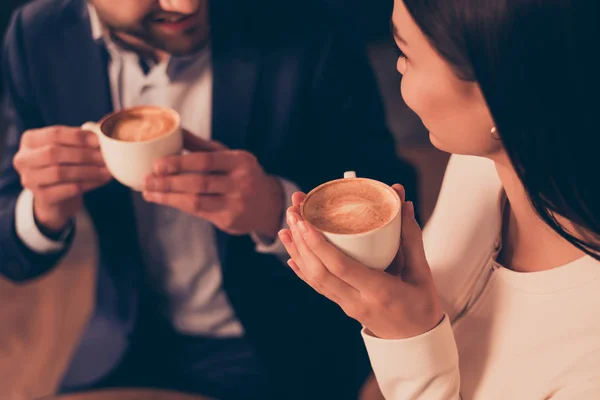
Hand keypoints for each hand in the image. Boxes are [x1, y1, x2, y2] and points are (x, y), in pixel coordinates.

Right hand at [13, 126, 111, 231]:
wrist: (57, 196)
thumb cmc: (65, 164)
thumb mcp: (67, 148)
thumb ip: (81, 139)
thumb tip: (103, 133)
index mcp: (30, 140)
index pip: (54, 133)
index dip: (78, 136)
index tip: (99, 141)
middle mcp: (24, 159)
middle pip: (54, 153)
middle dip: (83, 154)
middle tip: (104, 157)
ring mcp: (30, 179)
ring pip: (60, 173)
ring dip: (88, 171)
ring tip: (107, 170)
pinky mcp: (42, 197)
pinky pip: (68, 189)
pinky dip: (89, 183)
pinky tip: (101, 180)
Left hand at [142, 131, 283, 236]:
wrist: (268, 204)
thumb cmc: (242, 175)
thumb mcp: (228, 157)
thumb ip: (202, 146)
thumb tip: (175, 130)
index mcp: (240, 161)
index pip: (206, 161)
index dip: (180, 163)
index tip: (157, 164)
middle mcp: (241, 182)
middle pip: (199, 183)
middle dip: (168, 182)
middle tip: (147, 180)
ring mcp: (236, 203)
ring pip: (196, 201)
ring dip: (168, 197)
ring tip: (149, 192)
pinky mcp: (230, 220)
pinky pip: (199, 212)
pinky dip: (179, 205)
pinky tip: (165, 200)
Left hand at [278, 185, 442, 339]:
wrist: (415, 342)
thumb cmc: (421, 306)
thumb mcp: (422, 273)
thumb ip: (411, 238)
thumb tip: (403, 204)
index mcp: (379, 291)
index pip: (341, 267)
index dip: (319, 245)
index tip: (305, 222)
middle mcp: (357, 300)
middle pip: (320, 271)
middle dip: (302, 241)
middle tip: (293, 213)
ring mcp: (347, 306)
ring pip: (314, 279)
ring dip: (298, 252)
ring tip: (285, 228)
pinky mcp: (342, 306)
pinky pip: (318, 287)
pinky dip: (302, 270)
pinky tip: (292, 254)